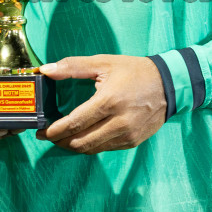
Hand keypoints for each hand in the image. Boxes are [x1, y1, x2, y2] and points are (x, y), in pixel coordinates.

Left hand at [38, 55, 167, 153]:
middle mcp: (119, 122)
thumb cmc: (135, 71)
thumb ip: (72, 66)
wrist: (169, 84)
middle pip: (80, 142)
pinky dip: (90, 146)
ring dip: (73, 146)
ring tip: (63, 137)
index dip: (55, 131)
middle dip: (60, 142)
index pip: (75, 124)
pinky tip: (84, 137)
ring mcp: (127, 135)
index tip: (42, 131)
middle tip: (48, 136)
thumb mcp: (104, 63)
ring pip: (91, 149)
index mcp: (109, 101)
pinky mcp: (133, 142)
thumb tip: (46, 70)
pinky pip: (105, 148)